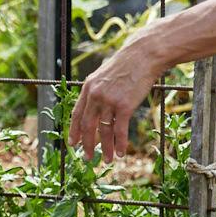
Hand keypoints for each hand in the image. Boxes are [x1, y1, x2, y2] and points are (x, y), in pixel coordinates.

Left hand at [67, 41, 163, 163]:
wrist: (142, 57)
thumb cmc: (126, 67)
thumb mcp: (104, 76)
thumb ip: (97, 92)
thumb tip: (95, 111)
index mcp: (87, 88)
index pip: (76, 114)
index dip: (74, 131)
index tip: (73, 144)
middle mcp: (95, 95)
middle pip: (87, 126)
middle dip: (88, 144)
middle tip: (88, 158)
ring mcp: (109, 101)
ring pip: (104, 131)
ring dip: (106, 148)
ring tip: (108, 159)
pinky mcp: (124, 106)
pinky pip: (120, 130)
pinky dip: (120, 143)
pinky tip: (122, 153)